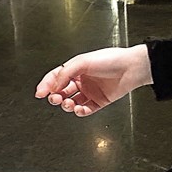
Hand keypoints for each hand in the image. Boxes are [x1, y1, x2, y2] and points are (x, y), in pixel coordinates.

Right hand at [35, 45, 152, 116]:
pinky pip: (86, 110)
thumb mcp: (82, 61)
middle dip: (55, 96)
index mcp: (76, 68)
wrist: (132, 68)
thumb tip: (54, 85)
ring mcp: (91, 91)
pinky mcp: (99, 101)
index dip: (47, 85)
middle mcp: (82, 80)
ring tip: (67, 103)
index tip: (40, 93)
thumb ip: (65, 73)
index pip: (56, 77)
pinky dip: (80, 111)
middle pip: (62, 91)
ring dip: (67, 105)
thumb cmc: (111, 60)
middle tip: (55, 98)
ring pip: (72, 102)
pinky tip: (79, 109)